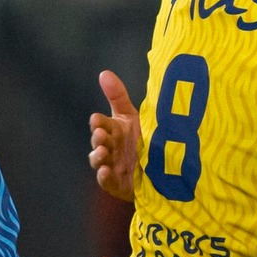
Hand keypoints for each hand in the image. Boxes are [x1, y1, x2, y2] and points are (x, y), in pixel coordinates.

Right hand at [89, 71, 139, 202]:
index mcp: (113, 130)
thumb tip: (104, 73)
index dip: (98, 123)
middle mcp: (110, 147)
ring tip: (102, 152)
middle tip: (101, 135)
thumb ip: (117, 96)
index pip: (100, 123)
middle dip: (97, 138)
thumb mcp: (131, 117)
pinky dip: (104, 177)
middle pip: (98, 142)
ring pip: (98, 161)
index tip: (97, 120)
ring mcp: (111, 165)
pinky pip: (107, 181)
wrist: (159, 168)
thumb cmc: (142, 139)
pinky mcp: (116, 183)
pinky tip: (106, 172)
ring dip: (97, 156)